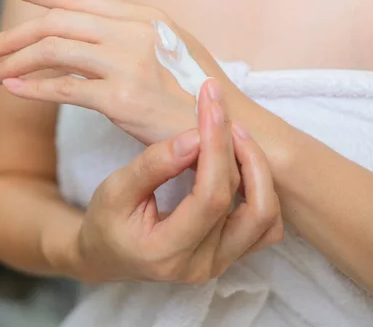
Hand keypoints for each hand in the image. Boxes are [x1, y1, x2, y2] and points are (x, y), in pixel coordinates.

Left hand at [0, 0, 226, 144]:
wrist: (227, 128)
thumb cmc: (195, 88)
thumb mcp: (167, 42)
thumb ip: (126, 14)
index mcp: (143, 16)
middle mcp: (134, 31)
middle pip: (57, 19)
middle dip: (13, 33)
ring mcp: (129, 62)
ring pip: (55, 49)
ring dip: (16, 61)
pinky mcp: (124, 98)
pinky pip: (66, 88)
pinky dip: (34, 88)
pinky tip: (12, 89)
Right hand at [74, 78, 282, 282]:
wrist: (108, 255)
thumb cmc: (106, 221)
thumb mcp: (115, 189)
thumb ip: (153, 165)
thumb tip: (194, 137)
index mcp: (167, 253)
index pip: (210, 199)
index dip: (216, 149)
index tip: (210, 108)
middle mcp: (202, 265)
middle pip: (248, 207)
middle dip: (241, 151)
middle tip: (223, 112)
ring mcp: (220, 264)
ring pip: (266, 218)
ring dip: (258, 171)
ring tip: (235, 135)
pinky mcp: (230, 256)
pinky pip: (266, 226)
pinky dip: (262, 191)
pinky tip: (240, 163)